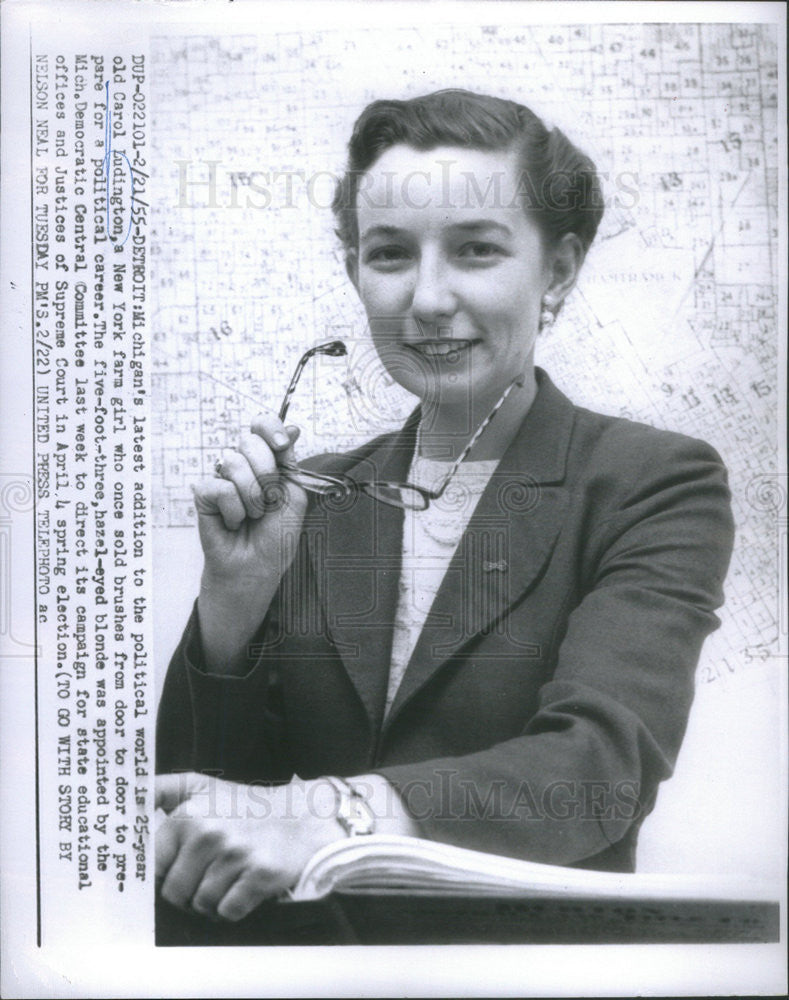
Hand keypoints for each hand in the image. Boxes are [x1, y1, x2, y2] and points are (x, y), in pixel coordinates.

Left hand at [155, 772, 339, 920]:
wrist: (300, 817)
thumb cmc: (244, 805)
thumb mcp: (202, 787)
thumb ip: (162, 789)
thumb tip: (128, 792)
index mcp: (189, 815)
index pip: (154, 866)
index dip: (164, 874)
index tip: (177, 870)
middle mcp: (209, 834)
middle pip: (175, 893)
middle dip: (188, 893)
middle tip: (208, 877)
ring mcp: (235, 855)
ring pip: (201, 905)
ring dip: (212, 901)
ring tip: (227, 880)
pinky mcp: (259, 874)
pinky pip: (228, 912)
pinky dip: (233, 908)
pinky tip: (243, 888)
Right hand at [194, 413, 307, 589]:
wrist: (257, 567)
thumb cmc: (276, 537)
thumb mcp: (293, 496)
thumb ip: (289, 462)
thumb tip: (293, 428)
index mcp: (266, 462)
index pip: (263, 426)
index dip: (270, 428)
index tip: (281, 445)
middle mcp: (243, 466)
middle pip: (249, 441)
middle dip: (266, 472)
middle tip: (268, 500)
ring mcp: (222, 478)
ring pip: (234, 462)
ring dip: (252, 497)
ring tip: (252, 516)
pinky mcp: (204, 494)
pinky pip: (221, 488)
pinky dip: (234, 510)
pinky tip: (233, 522)